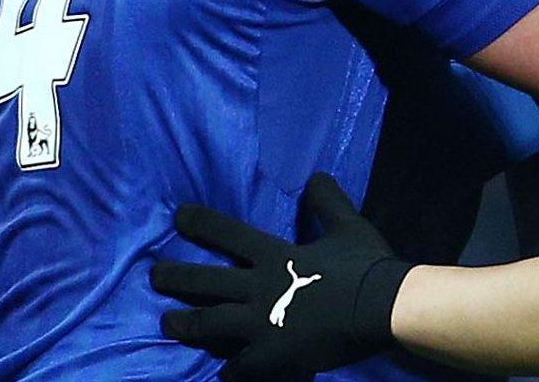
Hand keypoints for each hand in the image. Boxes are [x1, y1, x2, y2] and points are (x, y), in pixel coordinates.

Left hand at [154, 174, 413, 381]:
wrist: (382, 307)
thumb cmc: (365, 266)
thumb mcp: (348, 225)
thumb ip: (327, 202)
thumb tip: (315, 176)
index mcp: (276, 255)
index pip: (228, 234)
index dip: (200, 224)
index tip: (177, 218)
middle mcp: (260, 287)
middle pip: (206, 281)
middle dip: (176, 278)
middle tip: (155, 276)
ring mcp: (262, 323)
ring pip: (210, 323)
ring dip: (186, 323)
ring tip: (168, 323)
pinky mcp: (273, 353)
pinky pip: (241, 365)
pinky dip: (229, 369)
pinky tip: (222, 372)